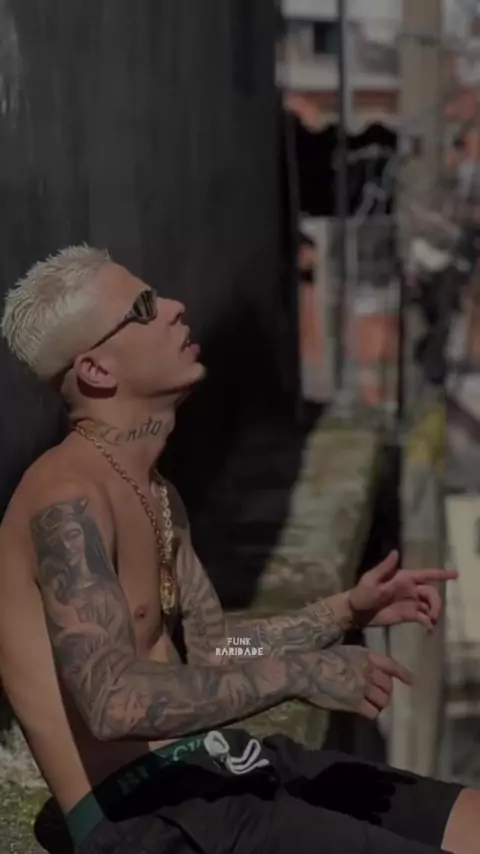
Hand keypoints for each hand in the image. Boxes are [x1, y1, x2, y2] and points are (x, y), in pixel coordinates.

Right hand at [295, 645, 411, 719]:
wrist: (306, 671)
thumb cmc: (320, 658)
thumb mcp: (344, 651)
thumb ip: (359, 661)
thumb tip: (365, 671)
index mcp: (366, 656)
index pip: (391, 665)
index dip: (402, 674)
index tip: (411, 681)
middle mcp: (369, 671)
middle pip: (388, 687)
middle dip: (385, 692)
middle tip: (377, 696)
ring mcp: (364, 688)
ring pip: (383, 701)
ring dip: (379, 704)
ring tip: (371, 705)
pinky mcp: (356, 704)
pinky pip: (373, 713)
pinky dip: (370, 714)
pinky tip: (363, 712)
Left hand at [348, 551, 457, 629]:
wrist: (356, 612)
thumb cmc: (362, 593)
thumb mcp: (371, 579)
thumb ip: (385, 568)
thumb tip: (396, 552)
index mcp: (403, 578)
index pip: (425, 574)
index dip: (441, 574)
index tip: (455, 575)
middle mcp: (409, 589)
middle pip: (431, 593)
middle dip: (436, 603)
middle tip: (434, 615)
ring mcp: (409, 602)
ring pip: (429, 606)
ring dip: (434, 613)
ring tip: (431, 622)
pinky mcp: (407, 615)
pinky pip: (423, 618)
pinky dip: (428, 623)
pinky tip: (427, 629)